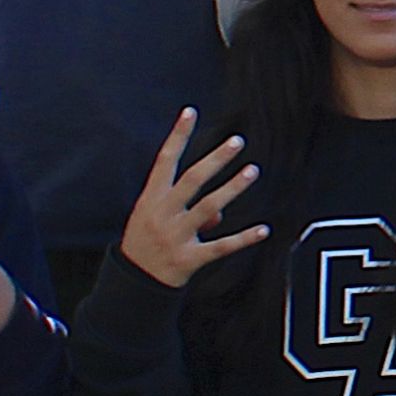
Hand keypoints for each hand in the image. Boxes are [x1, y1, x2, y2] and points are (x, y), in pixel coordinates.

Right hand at [114, 111, 266, 287]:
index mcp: (151, 199)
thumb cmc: (144, 242)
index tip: (190, 112)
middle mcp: (163, 214)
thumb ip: (182, 207)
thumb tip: (217, 212)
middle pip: (192, 180)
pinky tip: (263, 229)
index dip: (178, 136)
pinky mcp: (190, 259)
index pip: (164, 160)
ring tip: (252, 170)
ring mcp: (176, 237)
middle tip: (236, 141)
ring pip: (209, 208)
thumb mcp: (152, 218)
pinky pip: (221, 247)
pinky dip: (243, 238)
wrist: (132, 283)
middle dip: (215, 159)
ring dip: (232, 188)